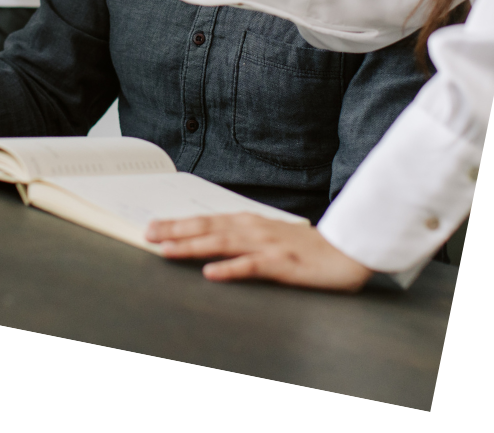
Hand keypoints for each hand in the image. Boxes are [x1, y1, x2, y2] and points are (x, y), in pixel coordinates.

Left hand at [145, 213, 373, 290]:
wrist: (347, 251)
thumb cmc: (307, 247)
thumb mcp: (270, 238)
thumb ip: (242, 239)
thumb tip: (211, 242)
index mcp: (249, 223)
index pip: (207, 220)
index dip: (178, 223)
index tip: (152, 226)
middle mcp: (253, 229)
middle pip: (207, 228)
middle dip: (175, 231)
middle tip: (146, 233)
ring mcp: (267, 246)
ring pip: (222, 244)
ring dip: (192, 246)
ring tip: (167, 250)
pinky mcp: (283, 265)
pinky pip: (251, 267)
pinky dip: (230, 269)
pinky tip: (211, 273)